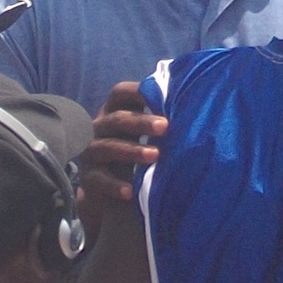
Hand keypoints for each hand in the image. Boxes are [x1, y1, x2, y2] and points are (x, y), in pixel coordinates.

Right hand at [78, 80, 167, 222]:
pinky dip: (115, 185)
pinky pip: (99, 179)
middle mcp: (99, 128)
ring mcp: (91, 152)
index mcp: (114, 111)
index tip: (159, 93)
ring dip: (132, 151)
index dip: (137, 90)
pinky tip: (131, 191)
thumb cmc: (132, 152)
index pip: (120, 93)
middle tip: (165, 126)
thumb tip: (194, 103)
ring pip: (108, 147)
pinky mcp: (88, 177)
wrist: (107, 191)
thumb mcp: (141, 134)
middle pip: (117, 119)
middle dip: (141, 122)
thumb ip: (158, 120)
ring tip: (155, 156)